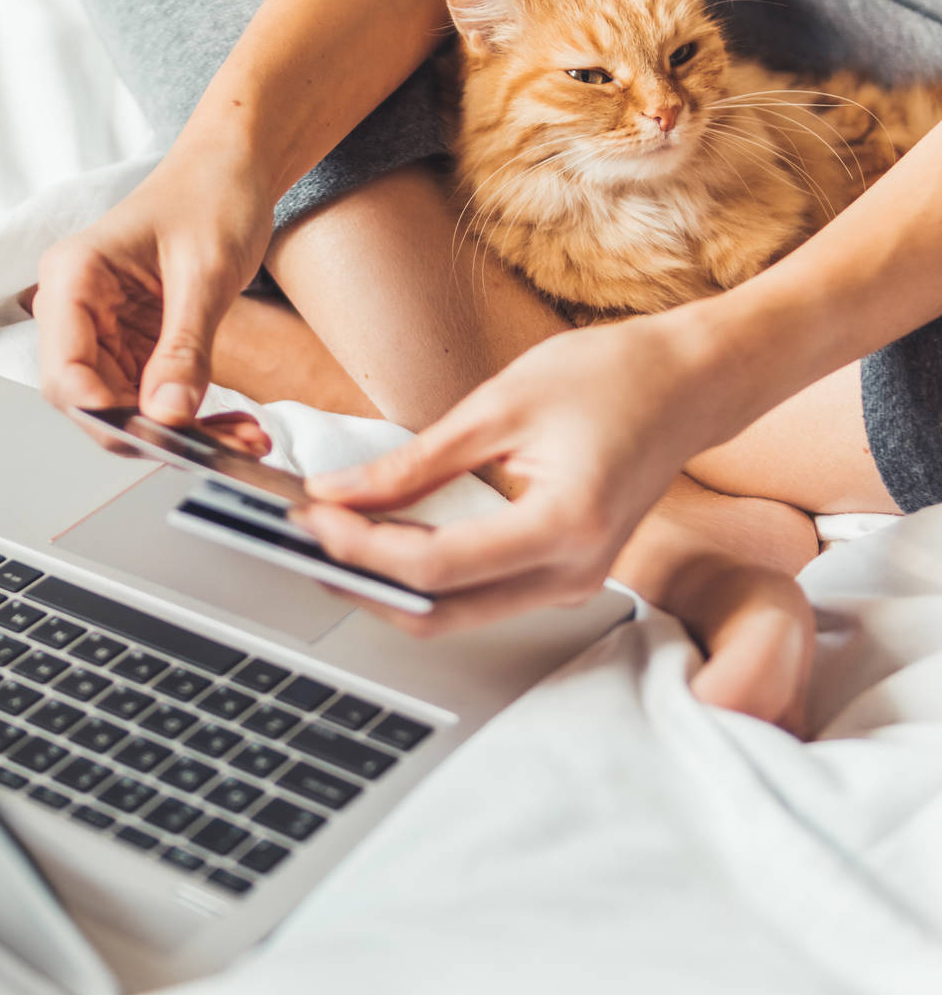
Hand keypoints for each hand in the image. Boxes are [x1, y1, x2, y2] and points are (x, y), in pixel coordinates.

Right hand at [34, 141, 274, 427]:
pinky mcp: (137, 346)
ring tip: (246, 440)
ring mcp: (106, 333)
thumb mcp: (206, 273)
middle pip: (93, 403)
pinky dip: (194, 419)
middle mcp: (79, 311)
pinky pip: (155, 400)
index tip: (158, 434)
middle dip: (153, 434)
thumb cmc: (212, 194)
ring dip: (183, 435)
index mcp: (74, 279)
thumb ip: (184, 347)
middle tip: (221, 450)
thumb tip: (168, 414)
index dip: (103, 414)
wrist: (233, 168)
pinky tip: (237, 427)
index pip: (65, 372)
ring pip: (127, 411)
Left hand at [293, 313, 725, 623]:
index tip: (312, 516)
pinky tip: (385, 540)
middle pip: (440, 613)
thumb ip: (415, 462)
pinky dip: (423, 578)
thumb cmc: (610, 378)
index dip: (362, 548)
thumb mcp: (498, 406)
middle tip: (306, 537)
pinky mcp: (562, 577)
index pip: (437, 567)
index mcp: (564, 525)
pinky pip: (478, 597)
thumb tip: (338, 492)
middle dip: (362, 580)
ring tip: (334, 536)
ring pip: (455, 616)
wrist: (689, 384)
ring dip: (387, 584)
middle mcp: (573, 573)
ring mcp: (571, 584)